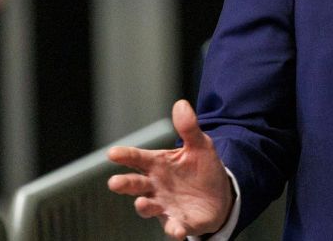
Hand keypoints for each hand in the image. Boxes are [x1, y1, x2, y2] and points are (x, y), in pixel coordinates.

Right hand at [107, 99, 234, 238]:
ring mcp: (164, 205)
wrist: (220, 195)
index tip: (113, 153)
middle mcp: (155, 186)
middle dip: (124, 183)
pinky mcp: (178, 222)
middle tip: (114, 182)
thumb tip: (181, 104)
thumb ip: (189, 128)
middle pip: (135, 184)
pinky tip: (176, 231)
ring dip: (144, 206)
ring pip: (148, 207)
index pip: (137, 158)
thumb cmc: (203, 169)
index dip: (125, 155)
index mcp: (158, 164)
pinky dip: (173, 230)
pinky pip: (173, 227)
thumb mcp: (200, 145)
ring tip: (142, 203)